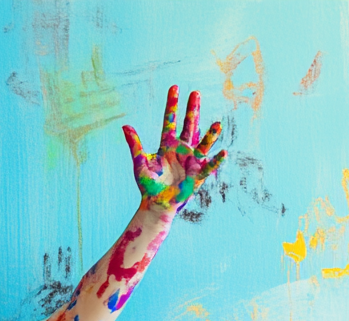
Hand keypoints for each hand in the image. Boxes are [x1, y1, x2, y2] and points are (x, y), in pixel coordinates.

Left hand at [123, 86, 225, 211]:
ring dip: (210, 135)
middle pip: (189, 126)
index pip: (169, 121)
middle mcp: (181, 149)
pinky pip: (209, 165)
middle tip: (195, 93)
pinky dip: (215, 160)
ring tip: (217, 124)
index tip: (175, 88)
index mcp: (167, 145)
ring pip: (202, 143)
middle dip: (192, 110)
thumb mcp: (140, 163)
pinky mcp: (198, 174)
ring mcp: (191, 160)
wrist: (157, 203)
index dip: (172, 105)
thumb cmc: (148, 185)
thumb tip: (125, 126)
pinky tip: (223, 152)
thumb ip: (135, 145)